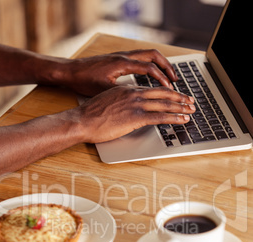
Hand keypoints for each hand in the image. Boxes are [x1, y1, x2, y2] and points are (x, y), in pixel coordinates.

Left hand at [57, 49, 177, 96]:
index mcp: (122, 63)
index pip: (149, 68)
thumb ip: (123, 93)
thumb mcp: (105, 90)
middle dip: (167, 68)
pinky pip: (139, 59)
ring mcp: (121, 56)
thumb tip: (138, 101)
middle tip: (176, 80)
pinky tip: (151, 76)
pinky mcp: (118, 60)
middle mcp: (124, 57)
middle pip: (153, 56)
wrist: (70, 72)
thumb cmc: (84, 81)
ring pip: (147, 55)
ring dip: (159, 65)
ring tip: (168, 77)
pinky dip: (149, 66)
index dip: (162, 79)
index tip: (171, 89)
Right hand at [75, 85, 194, 142]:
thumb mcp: (107, 103)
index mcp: (126, 89)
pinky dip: (174, 118)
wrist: (81, 120)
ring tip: (191, 110)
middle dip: (179, 98)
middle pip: (162, 93)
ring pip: (164, 104)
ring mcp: (135, 104)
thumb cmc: (90, 115)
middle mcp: (133, 93)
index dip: (167, 92)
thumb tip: (126, 110)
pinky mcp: (135, 117)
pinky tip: (182, 119)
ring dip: (181, 107)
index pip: (152, 89)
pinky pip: (160, 117)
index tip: (176, 96)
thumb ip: (120, 103)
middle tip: (190, 101)